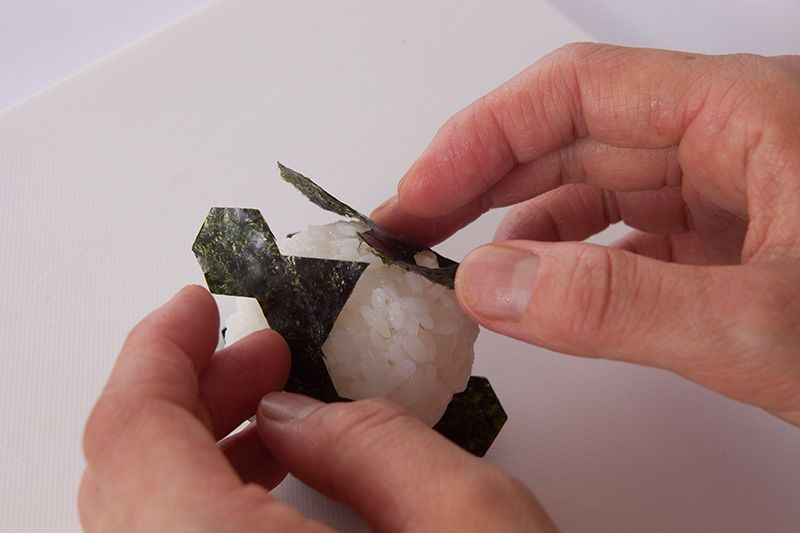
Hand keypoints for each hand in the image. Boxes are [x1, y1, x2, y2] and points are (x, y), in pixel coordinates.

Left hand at [80, 286, 553, 531]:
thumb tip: (295, 410)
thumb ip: (373, 442)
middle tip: (258, 349)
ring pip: (145, 525)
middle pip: (128, 479)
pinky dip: (207, 509)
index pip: (132, 436)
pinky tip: (272, 486)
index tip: (197, 303)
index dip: (156, 352)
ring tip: (274, 406)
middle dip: (190, 394)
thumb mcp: (471, 525)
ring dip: (198, 451)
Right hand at [373, 44, 799, 425]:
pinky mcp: (735, 240)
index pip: (575, 92)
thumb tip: (490, 285)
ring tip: (459, 259)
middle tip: (415, 226)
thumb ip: (618, 304)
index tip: (421, 188)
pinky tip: (535, 283)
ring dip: (519, 220)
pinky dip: (570, 257)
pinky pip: (628, 232)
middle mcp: (734, 140)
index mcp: (746, 114)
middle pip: (574, 134)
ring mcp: (734, 191)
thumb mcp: (767, 324)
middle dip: (483, 177)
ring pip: (597, 185)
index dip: (482, 133)